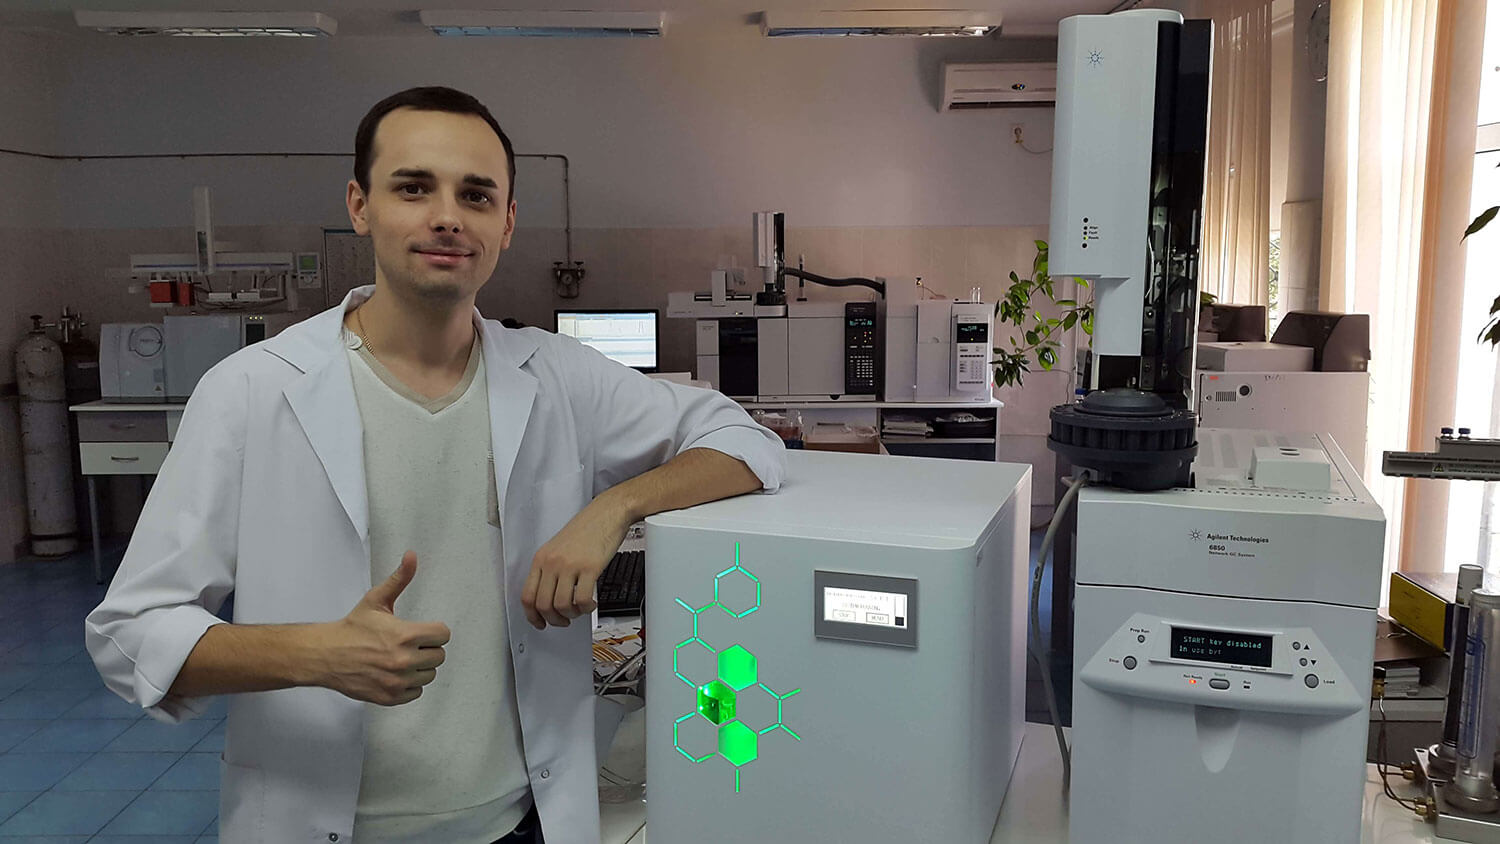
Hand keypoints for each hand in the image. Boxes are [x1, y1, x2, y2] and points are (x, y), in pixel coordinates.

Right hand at [317, 552, 450, 704]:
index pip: (443, 635)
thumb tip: (411, 556)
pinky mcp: (390, 697)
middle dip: (427, 648)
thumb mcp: (376, 599)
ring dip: (420, 667)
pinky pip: (416, 692)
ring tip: (401, 658)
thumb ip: (399, 578)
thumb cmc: (352, 628)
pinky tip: (396, 673)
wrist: (326, 655)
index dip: (434, 631)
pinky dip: (409, 685)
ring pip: (429, 675)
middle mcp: (404, 660)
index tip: (422, 631)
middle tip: (409, 644)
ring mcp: (397, 681)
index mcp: (405, 635)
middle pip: (438, 656)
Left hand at [521, 498, 631, 629]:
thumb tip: (548, 596)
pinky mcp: (589, 567)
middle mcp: (552, 562)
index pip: (527, 596)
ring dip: (571, 615)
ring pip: (561, 605)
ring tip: (579, 610)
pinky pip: (582, 600)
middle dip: (554, 619)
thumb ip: (550, 570)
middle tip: (564, 620)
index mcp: (541, 559)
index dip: (533, 616)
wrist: (607, 513)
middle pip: (543, 605)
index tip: (540, 623)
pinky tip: (591, 604)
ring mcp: (570, 565)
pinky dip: (586, 609)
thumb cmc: (587, 528)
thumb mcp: (558, 547)